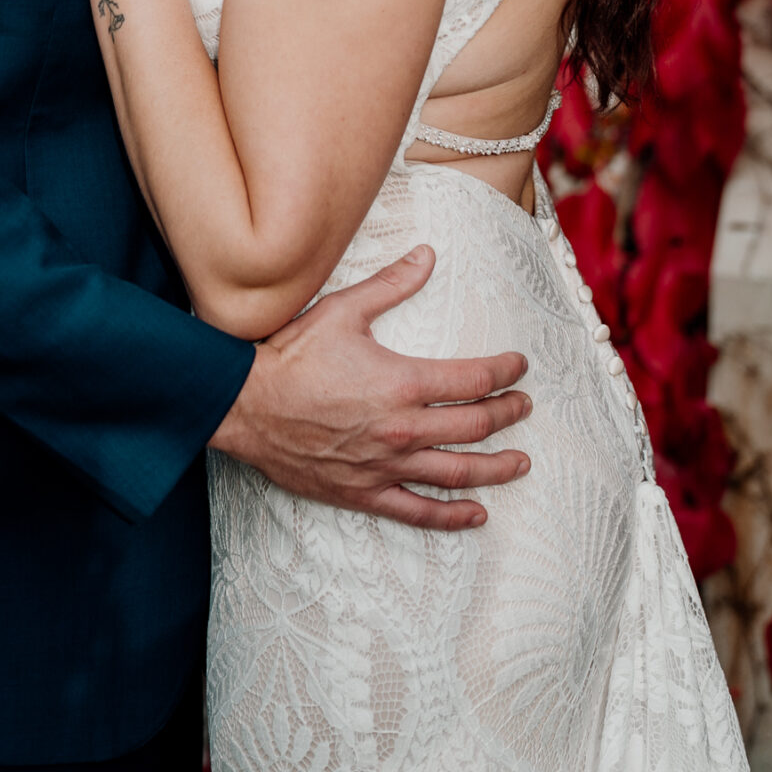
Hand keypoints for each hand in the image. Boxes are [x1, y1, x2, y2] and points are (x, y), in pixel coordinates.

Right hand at [210, 244, 531, 529]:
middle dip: (508, 414)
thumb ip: (391, 284)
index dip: (504, 371)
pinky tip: (476, 514)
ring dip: (495, 468)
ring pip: (457, 472)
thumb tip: (427, 256)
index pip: (473, 379)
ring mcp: (386, 465)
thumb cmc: (292, 356)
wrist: (246, 405)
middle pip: (475, 426)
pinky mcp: (365, 492)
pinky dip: (452, 516)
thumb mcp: (343, 310)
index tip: (519, 365)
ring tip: (520, 462)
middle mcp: (402, 428)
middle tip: (525, 406)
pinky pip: (419, 511)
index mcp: (402, 382)